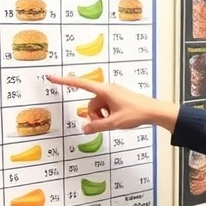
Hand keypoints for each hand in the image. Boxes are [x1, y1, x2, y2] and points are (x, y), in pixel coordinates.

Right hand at [46, 74, 179, 133]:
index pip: (80, 84)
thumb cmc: (136, 113)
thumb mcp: (114, 122)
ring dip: (101, 116)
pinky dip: (107, 115)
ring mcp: (112, 94)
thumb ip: (97, 126)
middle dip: (94, 115)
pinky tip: (116, 119)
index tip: (52, 78)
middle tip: (106, 123)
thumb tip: (85, 128)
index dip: (65, 81)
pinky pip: (105, 107)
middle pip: (90, 103)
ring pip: (97, 107)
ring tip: (114, 121)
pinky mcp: (116, 98)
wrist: (153, 111)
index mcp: (104, 90)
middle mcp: (107, 89)